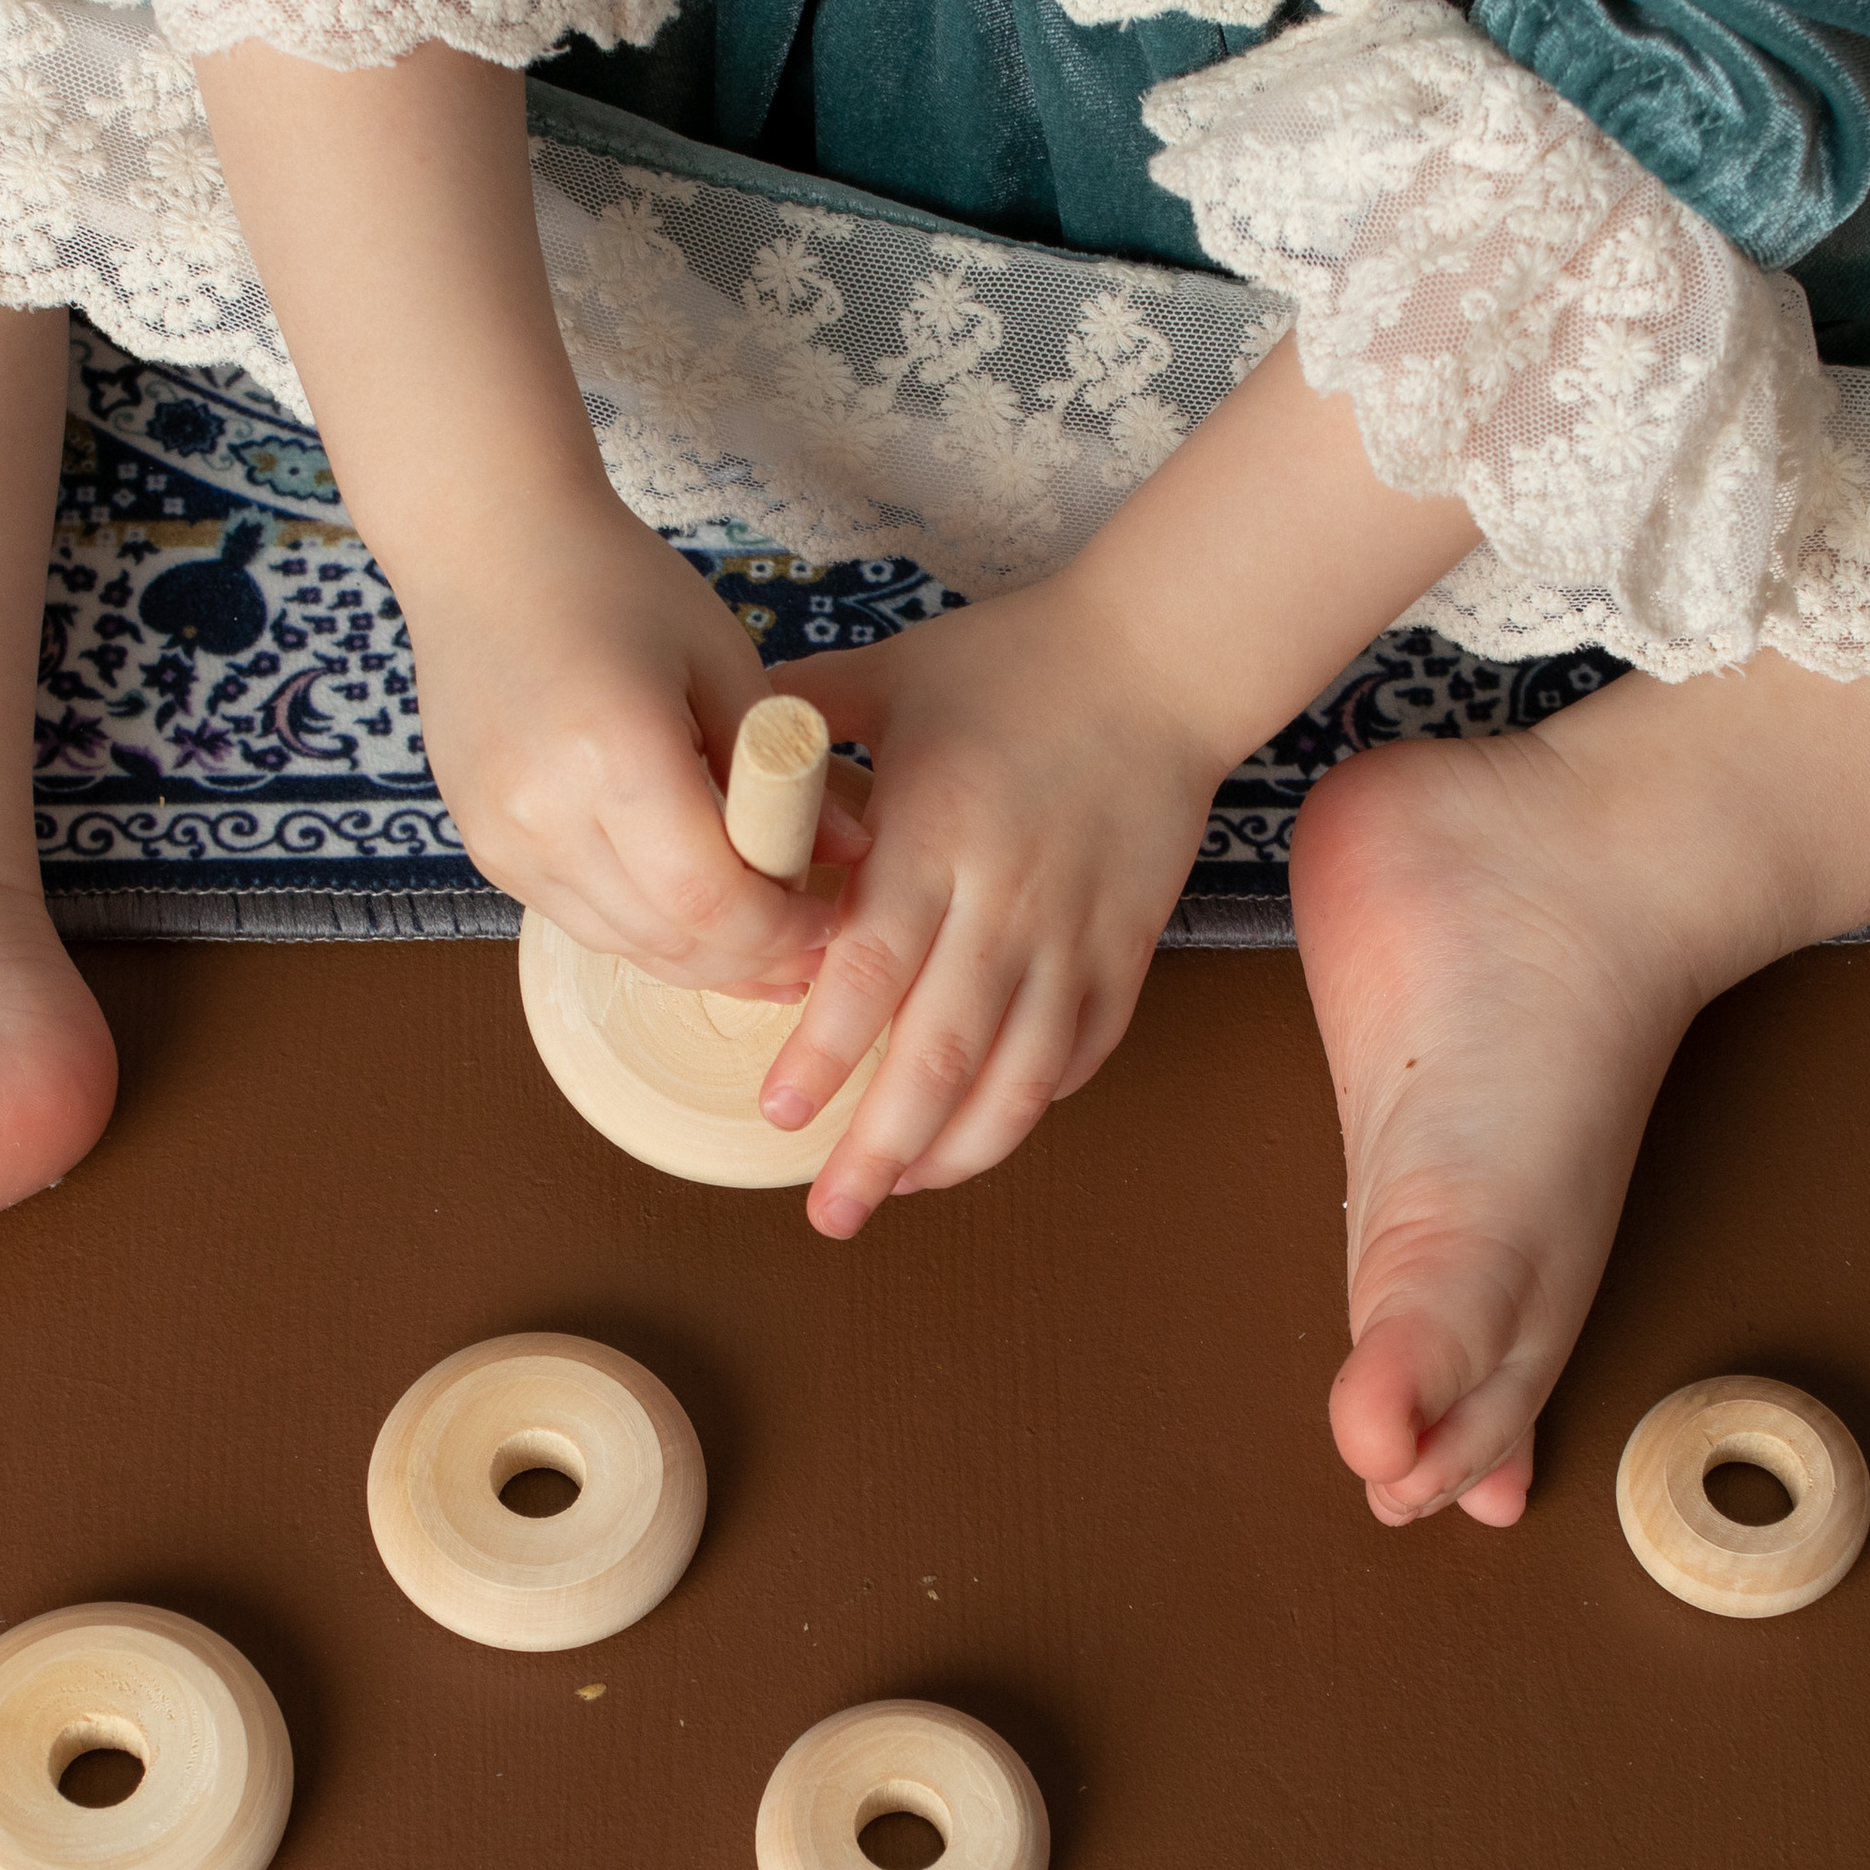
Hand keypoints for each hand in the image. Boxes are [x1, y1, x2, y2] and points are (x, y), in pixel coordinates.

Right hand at [405, 501, 861, 996]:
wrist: (486, 547)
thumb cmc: (614, 584)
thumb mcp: (723, 660)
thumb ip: (785, 770)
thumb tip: (852, 853)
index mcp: (615, 753)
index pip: (710, 897)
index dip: (780, 929)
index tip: (828, 918)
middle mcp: (545, 812)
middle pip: (668, 937)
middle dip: (752, 958)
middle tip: (811, 949)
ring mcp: (503, 838)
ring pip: (624, 943)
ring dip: (701, 957)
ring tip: (764, 943)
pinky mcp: (485, 848)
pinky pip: (581, 919)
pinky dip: (646, 929)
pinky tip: (693, 912)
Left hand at [760, 573, 1224, 1234]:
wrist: (1163, 658)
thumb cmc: (1016, 663)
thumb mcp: (890, 675)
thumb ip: (794, 721)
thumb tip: (705, 764)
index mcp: (935, 836)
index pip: (871, 970)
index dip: (825, 1054)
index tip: (778, 1114)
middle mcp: (1006, 901)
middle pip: (943, 1053)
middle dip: (881, 1147)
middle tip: (828, 1210)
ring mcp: (1075, 934)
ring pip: (1021, 1077)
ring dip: (960, 1151)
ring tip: (904, 1190)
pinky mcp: (1127, 950)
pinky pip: (1080, 1054)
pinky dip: (1032, 1105)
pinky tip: (982, 1131)